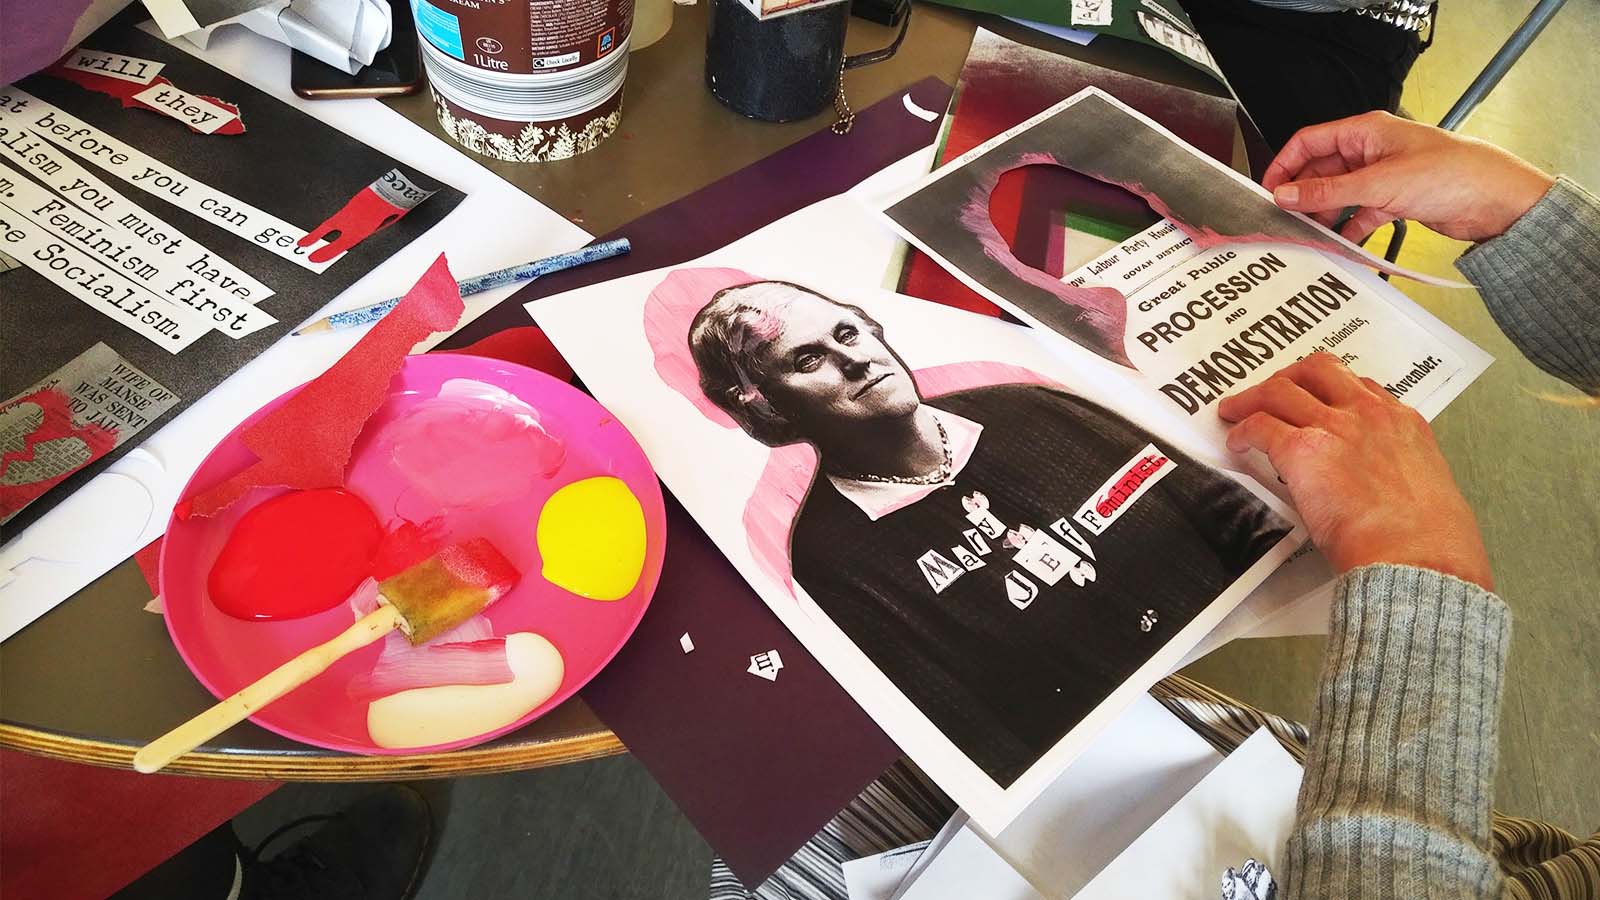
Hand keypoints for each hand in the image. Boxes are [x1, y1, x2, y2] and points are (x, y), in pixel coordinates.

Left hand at [1217, 352, 1492, 589]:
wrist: (1414, 555)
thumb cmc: (1424, 540)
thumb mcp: (1422, 485)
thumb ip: (1393, 469)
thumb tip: (1370, 482)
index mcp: (1402, 423)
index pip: (1361, 386)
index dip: (1330, 390)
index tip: (1315, 399)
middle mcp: (1369, 414)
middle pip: (1318, 370)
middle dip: (1288, 377)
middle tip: (1269, 392)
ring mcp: (1336, 426)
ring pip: (1280, 390)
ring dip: (1252, 399)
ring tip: (1235, 411)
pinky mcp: (1303, 448)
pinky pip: (1260, 426)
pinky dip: (1242, 431)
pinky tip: (1237, 442)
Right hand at [1263, 111, 1555, 243]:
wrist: (1496, 200)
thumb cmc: (1451, 173)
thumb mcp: (1378, 183)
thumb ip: (1328, 191)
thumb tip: (1286, 194)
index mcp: (1366, 131)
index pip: (1310, 141)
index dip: (1285, 164)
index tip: (1268, 190)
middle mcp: (1372, 151)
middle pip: (1322, 170)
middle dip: (1302, 194)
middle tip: (1283, 218)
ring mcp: (1383, 177)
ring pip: (1339, 195)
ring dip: (1324, 214)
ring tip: (1307, 234)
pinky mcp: (1395, 201)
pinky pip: (1360, 214)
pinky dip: (1348, 229)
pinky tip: (1339, 244)